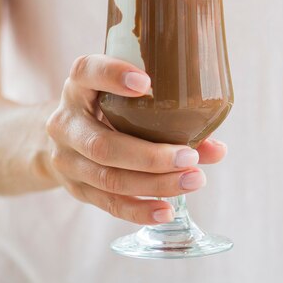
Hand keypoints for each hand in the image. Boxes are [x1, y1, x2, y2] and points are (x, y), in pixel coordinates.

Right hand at [46, 54, 226, 224]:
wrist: (66, 135)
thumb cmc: (107, 107)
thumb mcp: (123, 96)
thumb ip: (165, 113)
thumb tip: (216, 148)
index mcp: (78, 85)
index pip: (87, 71)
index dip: (113, 76)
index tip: (146, 82)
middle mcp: (66, 121)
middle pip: (104, 145)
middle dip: (150, 156)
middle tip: (190, 157)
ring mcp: (66, 158)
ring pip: (109, 178)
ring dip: (154, 184)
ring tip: (192, 180)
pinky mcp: (74, 187)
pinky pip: (107, 203)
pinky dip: (139, 209)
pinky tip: (167, 210)